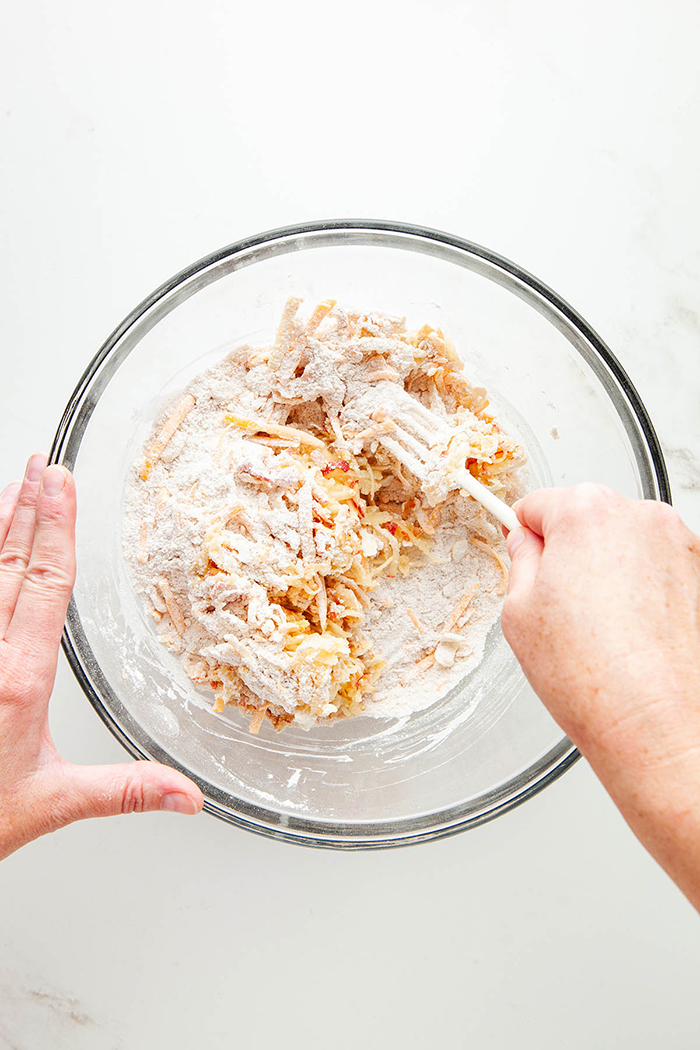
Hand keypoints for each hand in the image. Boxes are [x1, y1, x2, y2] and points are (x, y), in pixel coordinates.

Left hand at [0, 453, 202, 861]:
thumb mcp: (53, 803)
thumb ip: (125, 791)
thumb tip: (187, 796)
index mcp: (18, 680)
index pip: (45, 584)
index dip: (57, 527)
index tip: (63, 483)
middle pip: (10, 563)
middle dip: (30, 508)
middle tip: (42, 465)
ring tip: (15, 485)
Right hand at [502, 484, 699, 908]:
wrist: (659, 726)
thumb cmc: (593, 677)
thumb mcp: (518, 612)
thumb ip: (520, 560)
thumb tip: (525, 544)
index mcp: (587, 511)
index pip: (537, 504)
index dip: (523, 537)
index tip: (523, 557)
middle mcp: (640, 515)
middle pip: (586, 518)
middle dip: (569, 553)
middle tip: (559, 606)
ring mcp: (677, 544)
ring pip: (622, 545)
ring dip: (608, 571)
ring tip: (598, 629)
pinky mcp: (699, 575)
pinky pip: (654, 569)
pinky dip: (641, 591)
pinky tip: (630, 635)